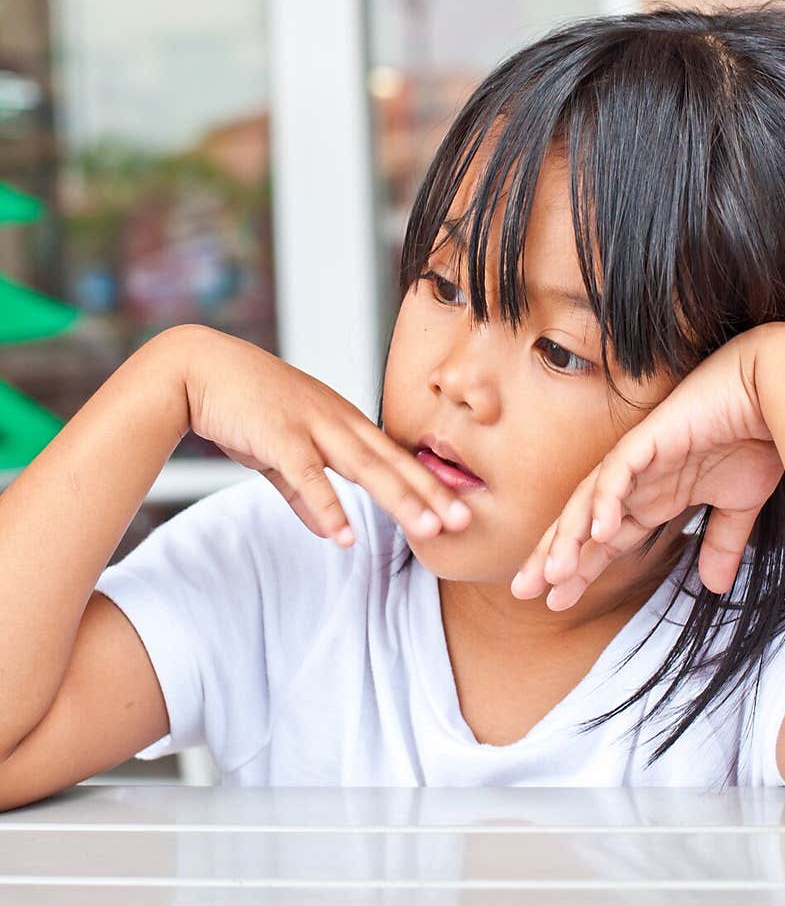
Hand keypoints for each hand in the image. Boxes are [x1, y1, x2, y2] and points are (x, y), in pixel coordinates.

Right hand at [171, 324, 472, 547]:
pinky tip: (344, 536)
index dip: (428, 484)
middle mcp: (335, 420)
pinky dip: (327, 506)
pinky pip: (308, 476)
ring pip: (364, 466)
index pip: (394, 457)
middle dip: (431, 493)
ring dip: (399, 499)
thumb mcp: (280, 452)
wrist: (197, 370)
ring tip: (428, 530)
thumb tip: (333, 533)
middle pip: (392, 462)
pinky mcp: (278, 434)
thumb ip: (306, 494)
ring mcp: (310, 424)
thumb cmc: (242, 407)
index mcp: (340, 421)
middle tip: (466, 521)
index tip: (459, 509)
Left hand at [511, 325, 784, 607]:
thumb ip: (720, 543)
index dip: (580, 569)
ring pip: (590, 500)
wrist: (774, 389)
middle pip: (582, 523)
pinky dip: (606, 500)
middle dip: (553, 557)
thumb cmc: (756, 437)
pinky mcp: (650, 437)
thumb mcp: (737, 506)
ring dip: (570, 536)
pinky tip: (598, 530)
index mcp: (652, 496)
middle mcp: (637, 480)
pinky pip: (619, 471)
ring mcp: (639, 457)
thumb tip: (714, 585)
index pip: (604, 540)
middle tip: (523, 591)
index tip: (555, 602)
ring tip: (553, 572)